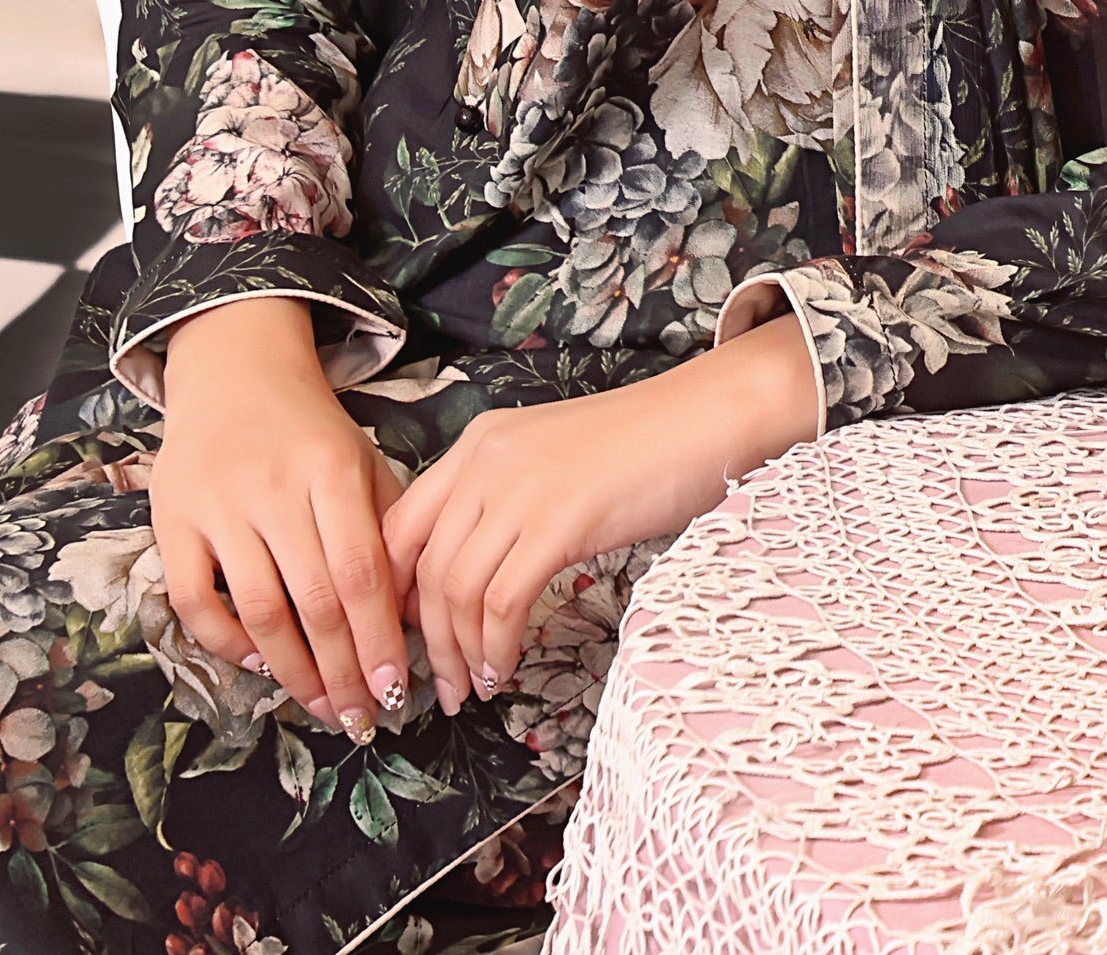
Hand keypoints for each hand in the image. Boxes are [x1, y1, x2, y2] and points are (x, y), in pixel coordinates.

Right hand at [149, 297, 409, 738]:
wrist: (235, 374)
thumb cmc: (313, 433)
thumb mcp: (364, 463)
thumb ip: (390, 530)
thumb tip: (416, 615)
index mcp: (333, 471)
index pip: (362, 572)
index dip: (379, 637)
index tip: (397, 689)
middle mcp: (275, 489)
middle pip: (314, 600)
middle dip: (343, 670)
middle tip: (362, 718)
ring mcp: (218, 506)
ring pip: (258, 609)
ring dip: (292, 671)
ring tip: (322, 706)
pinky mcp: (172, 522)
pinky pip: (194, 600)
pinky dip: (225, 641)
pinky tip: (258, 664)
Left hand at [386, 324, 817, 712]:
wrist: (711, 417)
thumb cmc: (649, 444)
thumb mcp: (554, 461)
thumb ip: (507, 500)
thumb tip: (476, 574)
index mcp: (479, 444)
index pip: (400, 526)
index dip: (394, 592)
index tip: (409, 637)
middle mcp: (486, 462)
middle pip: (422, 567)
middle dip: (425, 640)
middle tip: (440, 684)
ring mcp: (521, 490)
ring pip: (456, 591)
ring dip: (459, 654)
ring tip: (474, 689)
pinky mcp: (560, 521)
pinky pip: (503, 602)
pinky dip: (497, 648)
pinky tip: (506, 670)